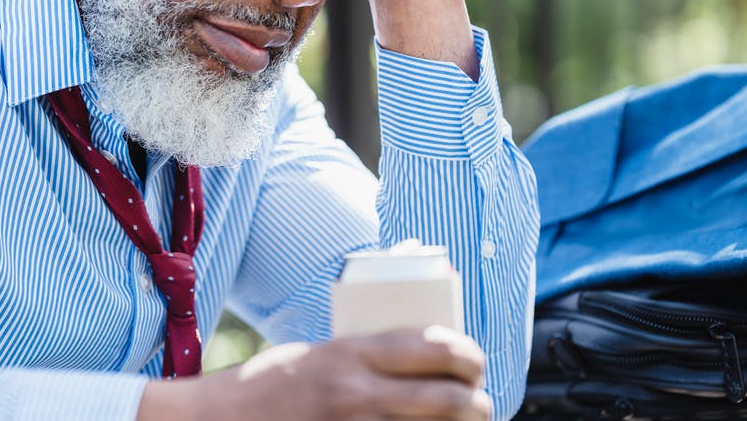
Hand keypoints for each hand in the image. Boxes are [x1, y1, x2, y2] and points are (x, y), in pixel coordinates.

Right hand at [138, 326, 490, 420]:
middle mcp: (357, 393)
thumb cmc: (267, 386)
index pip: (433, 346)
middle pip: (448, 398)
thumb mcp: (316, 354)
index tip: (473, 360)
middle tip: (479, 401)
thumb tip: (417, 350)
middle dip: (476, 401)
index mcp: (349, 353)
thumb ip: (363, 356)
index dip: (467, 353)